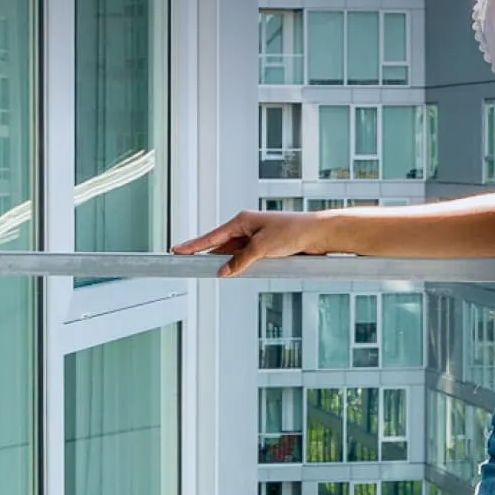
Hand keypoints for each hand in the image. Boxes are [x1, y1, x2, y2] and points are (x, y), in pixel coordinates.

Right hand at [171, 209, 329, 278]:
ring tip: (208, 272)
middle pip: (219, 246)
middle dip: (205, 255)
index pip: (212, 237)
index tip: (177, 250)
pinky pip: (246, 259)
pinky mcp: (266, 248)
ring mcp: (256, 238)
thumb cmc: (293, 231)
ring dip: (226, 263)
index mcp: (242, 221)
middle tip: (185, 262)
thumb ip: (241, 261)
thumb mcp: (262, 248)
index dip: (193, 245)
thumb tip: (224, 271)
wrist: (317, 234)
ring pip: (233, 254)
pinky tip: (234, 273)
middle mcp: (246, 228)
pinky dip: (240, 266)